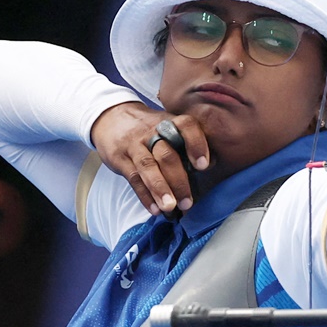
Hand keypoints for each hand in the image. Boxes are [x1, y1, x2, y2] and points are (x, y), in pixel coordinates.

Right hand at [90, 102, 209, 217]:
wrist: (113, 118)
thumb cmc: (151, 129)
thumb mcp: (169, 127)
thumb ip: (189, 143)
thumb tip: (214, 163)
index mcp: (170, 123)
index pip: (186, 126)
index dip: (196, 144)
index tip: (204, 166)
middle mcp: (152, 132)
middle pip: (166, 155)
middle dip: (178, 180)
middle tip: (188, 202)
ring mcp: (135, 145)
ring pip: (148, 167)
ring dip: (160, 189)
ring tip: (170, 207)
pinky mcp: (120, 159)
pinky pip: (133, 178)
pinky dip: (144, 195)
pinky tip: (154, 209)